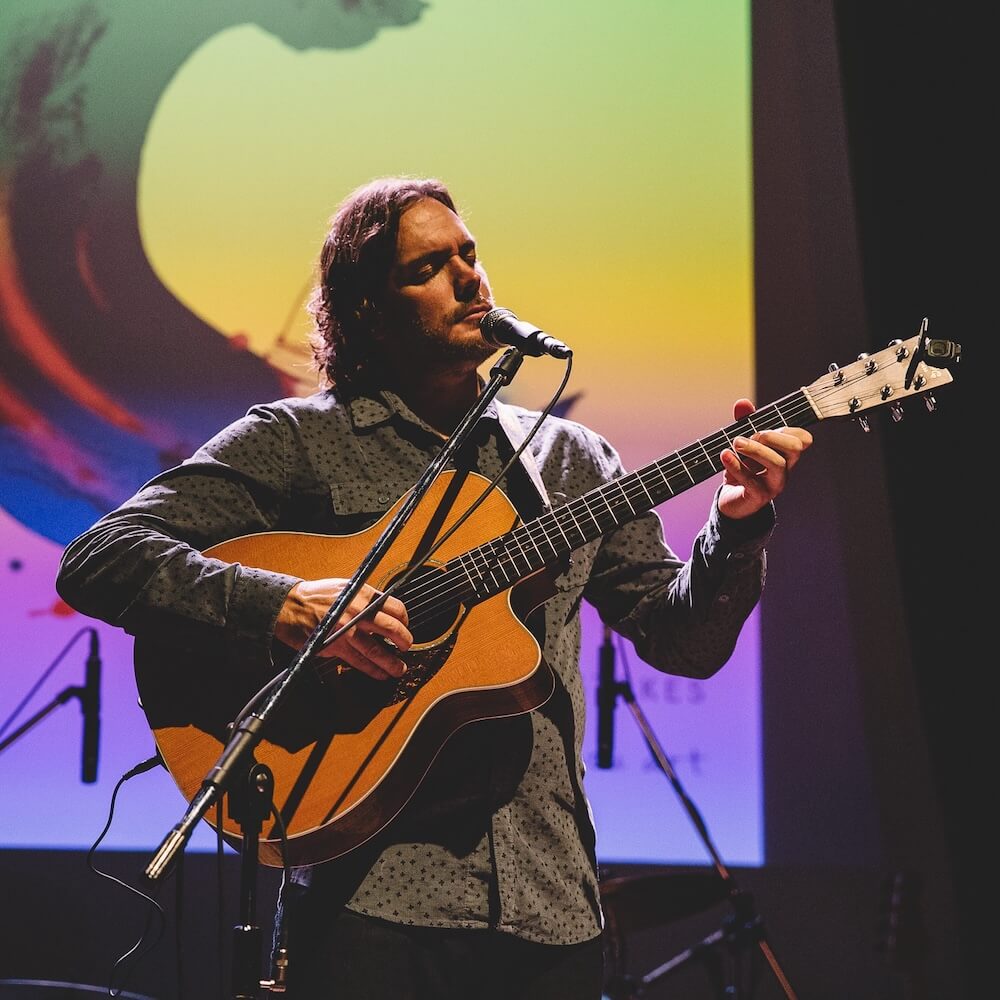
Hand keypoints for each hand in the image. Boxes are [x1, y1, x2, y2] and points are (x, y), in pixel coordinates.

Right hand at [275, 579, 411, 680]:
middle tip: (407, 647)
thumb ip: (366, 598)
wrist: (290, 605)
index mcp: (362, 594)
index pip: (394, 607)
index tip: (405, 625)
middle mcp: (357, 611)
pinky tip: (379, 673)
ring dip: (391, 663)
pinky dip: (372, 669)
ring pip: (376, 650)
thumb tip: (384, 611)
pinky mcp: (335, 646)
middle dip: (404, 641)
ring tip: (398, 669)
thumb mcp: (346, 587)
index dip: (404, 619)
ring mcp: (347, 630)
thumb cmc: (317, 596)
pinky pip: (358, 661)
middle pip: (391, 629)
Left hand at [717, 398, 812, 519]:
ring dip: (755, 449)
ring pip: (777, 464)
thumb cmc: (743, 469)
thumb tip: (742, 403)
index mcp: (785, 455)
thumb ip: (744, 422)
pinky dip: (736, 466)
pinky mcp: (758, 497)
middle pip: (795, 448)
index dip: (786, 428)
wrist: (732, 500)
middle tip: (750, 436)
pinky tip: (724, 455)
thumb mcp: (744, 444)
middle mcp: (785, 469)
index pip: (803, 439)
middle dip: (772, 436)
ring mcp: (774, 485)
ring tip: (736, 443)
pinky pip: (751, 481)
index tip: (763, 428)